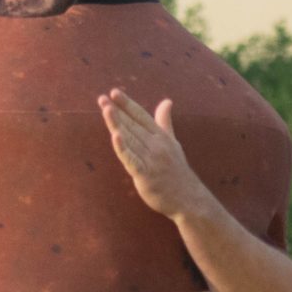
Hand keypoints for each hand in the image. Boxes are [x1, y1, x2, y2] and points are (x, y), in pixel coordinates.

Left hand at [99, 89, 210, 220]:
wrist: (188, 198)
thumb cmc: (177, 170)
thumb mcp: (172, 142)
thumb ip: (165, 122)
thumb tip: (167, 101)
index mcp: (161, 137)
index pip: (141, 116)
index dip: (128, 104)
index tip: (114, 92)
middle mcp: (156, 145)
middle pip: (133, 125)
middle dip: (117, 111)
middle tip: (102, 98)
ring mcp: (151, 160)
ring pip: (130, 139)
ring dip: (118, 124)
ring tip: (106, 109)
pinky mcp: (145, 175)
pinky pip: (132, 159)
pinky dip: (123, 148)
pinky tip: (115, 136)